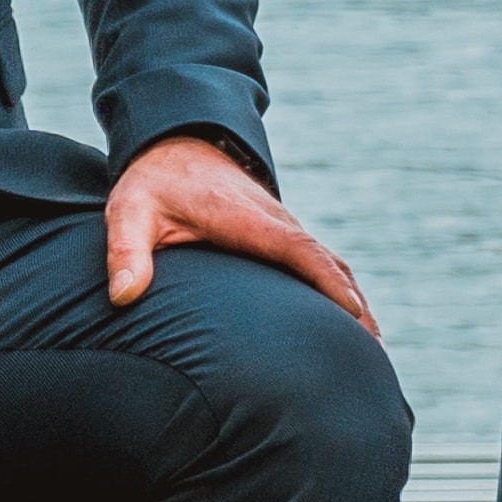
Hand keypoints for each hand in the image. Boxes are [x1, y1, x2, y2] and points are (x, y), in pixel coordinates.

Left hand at [103, 132, 376, 328]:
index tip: (355, 316)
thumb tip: (124, 296)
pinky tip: (349, 325)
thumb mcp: (129, 211)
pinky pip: (320, 265)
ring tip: (374, 355)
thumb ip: (124, 251)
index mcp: (247, 219)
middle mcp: (275, 222)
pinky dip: (341, 291)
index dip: (328, 283)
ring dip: (355, 303)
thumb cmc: (153, 182)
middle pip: (329, 265)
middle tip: (376, 358)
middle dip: (356, 307)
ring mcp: (283, 229)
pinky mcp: (281, 237)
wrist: (177, 143)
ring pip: (332, 266)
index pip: (299, 250)